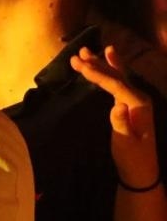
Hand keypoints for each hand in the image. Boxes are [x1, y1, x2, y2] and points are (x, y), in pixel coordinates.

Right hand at [72, 45, 159, 188]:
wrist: (141, 169)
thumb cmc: (132, 156)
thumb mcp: (125, 142)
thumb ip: (121, 123)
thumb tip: (117, 105)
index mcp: (139, 104)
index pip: (116, 84)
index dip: (98, 74)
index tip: (80, 65)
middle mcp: (139, 97)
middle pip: (116, 76)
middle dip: (97, 64)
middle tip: (78, 53)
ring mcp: (135, 100)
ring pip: (117, 76)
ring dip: (101, 64)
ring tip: (86, 51)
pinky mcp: (129, 104)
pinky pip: (118, 82)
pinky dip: (111, 70)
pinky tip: (109, 60)